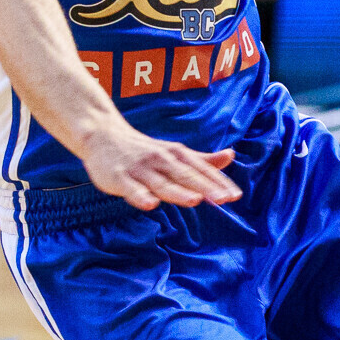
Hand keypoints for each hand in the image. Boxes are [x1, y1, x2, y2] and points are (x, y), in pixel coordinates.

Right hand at [79, 121, 240, 211]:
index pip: (201, 170)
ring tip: (195, 200)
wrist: (103, 135)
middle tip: (225, 199)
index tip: (236, 195)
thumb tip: (231, 156)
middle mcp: (161, 160)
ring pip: (162, 183)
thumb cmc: (144, 150)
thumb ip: (202, 160)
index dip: (219, 183)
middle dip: (206, 187)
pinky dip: (140, 196)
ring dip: (178, 191)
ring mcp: (140, 169)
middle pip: (186, 176)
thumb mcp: (174, 152)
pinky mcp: (119, 177)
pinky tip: (150, 204)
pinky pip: (131, 188)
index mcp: (176, 155)